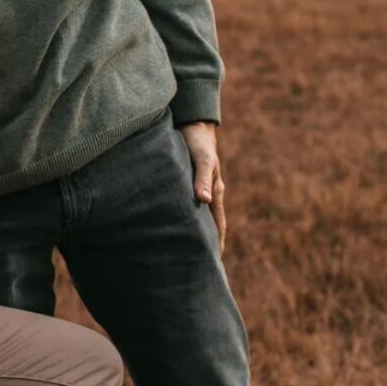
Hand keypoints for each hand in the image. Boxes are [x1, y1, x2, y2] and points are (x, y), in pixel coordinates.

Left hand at [180, 122, 226, 253]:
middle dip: (204, 241)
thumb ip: (202, 177)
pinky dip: (180, 215)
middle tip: (196, 263)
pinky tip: (168, 222)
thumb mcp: (202, 159)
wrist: (192, 122)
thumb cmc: (198, 141)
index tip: (215, 262)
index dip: (217, 242)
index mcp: (215, 191)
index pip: (218, 224)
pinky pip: (183, 203)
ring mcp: (195, 187)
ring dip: (191, 229)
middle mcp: (206, 193)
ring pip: (194, 214)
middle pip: (207, 223)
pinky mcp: (184, 181)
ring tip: (180, 248)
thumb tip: (205, 200)